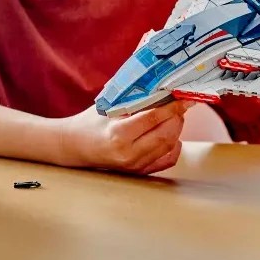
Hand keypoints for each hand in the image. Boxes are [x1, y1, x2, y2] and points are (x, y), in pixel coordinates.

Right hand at [55, 100, 195, 174]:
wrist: (76, 146)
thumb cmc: (91, 122)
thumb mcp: (109, 105)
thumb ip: (134, 97)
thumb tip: (161, 87)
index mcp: (119, 134)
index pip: (154, 118)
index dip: (172, 107)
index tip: (183, 98)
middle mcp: (128, 153)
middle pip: (166, 134)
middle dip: (177, 117)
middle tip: (179, 105)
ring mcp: (134, 166)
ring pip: (168, 147)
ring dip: (176, 129)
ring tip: (174, 116)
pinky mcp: (138, 172)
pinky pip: (166, 161)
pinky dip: (174, 146)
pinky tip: (171, 135)